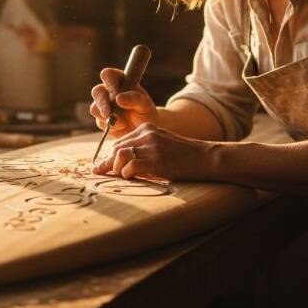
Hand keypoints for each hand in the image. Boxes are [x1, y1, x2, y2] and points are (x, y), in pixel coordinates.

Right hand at [90, 68, 157, 137]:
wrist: (144, 129)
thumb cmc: (146, 112)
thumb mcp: (145, 104)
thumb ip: (134, 98)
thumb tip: (118, 98)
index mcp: (120, 81)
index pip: (108, 75)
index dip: (109, 83)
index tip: (116, 95)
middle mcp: (109, 91)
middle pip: (97, 91)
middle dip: (103, 103)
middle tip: (109, 113)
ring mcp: (104, 106)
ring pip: (94, 108)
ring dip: (106, 116)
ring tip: (123, 122)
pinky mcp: (102, 120)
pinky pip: (99, 122)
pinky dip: (109, 126)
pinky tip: (121, 126)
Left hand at [91, 122, 212, 180]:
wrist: (205, 158)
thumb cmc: (184, 156)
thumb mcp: (162, 144)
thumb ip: (143, 148)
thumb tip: (121, 163)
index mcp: (146, 129)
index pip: (120, 142)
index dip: (109, 156)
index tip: (101, 167)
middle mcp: (147, 134)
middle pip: (116, 149)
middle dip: (108, 163)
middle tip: (102, 174)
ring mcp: (151, 147)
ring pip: (120, 157)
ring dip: (117, 170)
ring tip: (123, 177)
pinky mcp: (156, 161)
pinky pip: (130, 167)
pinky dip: (127, 175)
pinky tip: (132, 178)